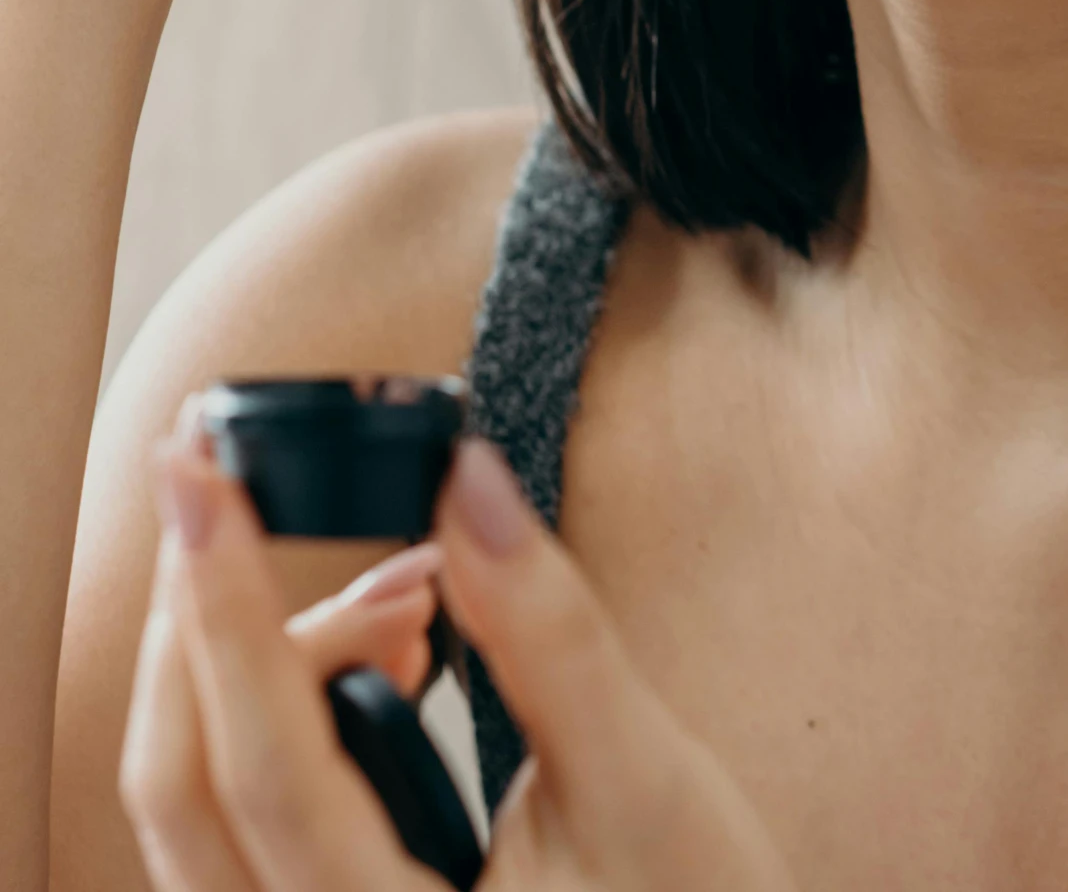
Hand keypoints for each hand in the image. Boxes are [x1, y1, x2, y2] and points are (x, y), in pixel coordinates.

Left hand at [122, 431, 797, 891]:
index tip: (202, 476)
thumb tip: (466, 480)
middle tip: (260, 493)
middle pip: (183, 789)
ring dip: (246, 667)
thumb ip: (547, 636)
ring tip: (400, 596)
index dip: (225, 606)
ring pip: (195, 810)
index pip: (269, 768)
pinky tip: (388, 660)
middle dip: (208, 621)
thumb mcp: (648, 787)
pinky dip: (282, 717)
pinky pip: (241, 826)